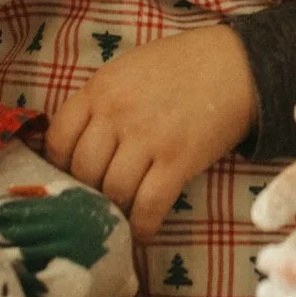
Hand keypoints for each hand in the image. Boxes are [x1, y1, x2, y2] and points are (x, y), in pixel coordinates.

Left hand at [45, 23, 258, 242]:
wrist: (238, 64)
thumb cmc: (182, 65)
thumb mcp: (129, 69)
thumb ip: (100, 101)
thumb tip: (76, 146)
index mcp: (100, 89)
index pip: (58, 140)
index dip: (61, 165)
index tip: (73, 175)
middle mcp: (117, 113)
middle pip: (83, 171)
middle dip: (90, 191)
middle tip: (101, 198)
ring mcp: (147, 137)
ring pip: (113, 192)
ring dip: (116, 210)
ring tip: (124, 214)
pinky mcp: (177, 160)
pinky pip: (149, 206)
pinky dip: (143, 226)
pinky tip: (144, 232)